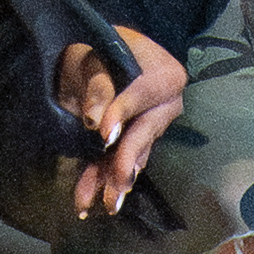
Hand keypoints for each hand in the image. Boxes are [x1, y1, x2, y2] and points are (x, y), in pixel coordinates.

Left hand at [55, 24, 189, 223]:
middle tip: (118, 183)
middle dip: (126, 158)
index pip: (145, 92)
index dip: (125, 112)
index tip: (104, 134)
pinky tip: (88, 202)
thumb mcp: (93, 56)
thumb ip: (98, 85)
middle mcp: (165, 104)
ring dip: (114, 180)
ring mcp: (150, 126)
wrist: (93, 55)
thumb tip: (96, 120)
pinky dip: (102, 180)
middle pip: (145, 131)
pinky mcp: (132, 143)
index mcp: (164, 73)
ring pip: (131, 154)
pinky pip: (118, 162)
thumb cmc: (97, 47)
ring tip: (106, 205)